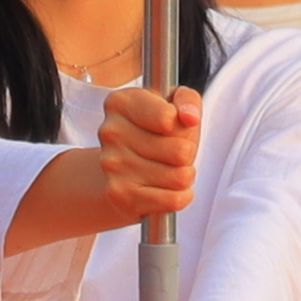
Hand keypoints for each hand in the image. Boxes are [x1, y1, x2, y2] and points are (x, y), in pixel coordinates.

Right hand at [92, 81, 201, 227]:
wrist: (121, 171)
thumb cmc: (154, 134)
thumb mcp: (173, 106)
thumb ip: (187, 100)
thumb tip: (189, 117)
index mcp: (120, 102)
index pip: (169, 118)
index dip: (184, 126)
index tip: (173, 127)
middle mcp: (111, 132)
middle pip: (181, 150)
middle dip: (187, 154)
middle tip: (174, 152)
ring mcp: (113, 165)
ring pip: (180, 177)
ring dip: (184, 176)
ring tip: (169, 170)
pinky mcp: (120, 194)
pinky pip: (173, 199)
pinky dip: (181, 196)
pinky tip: (169, 189)